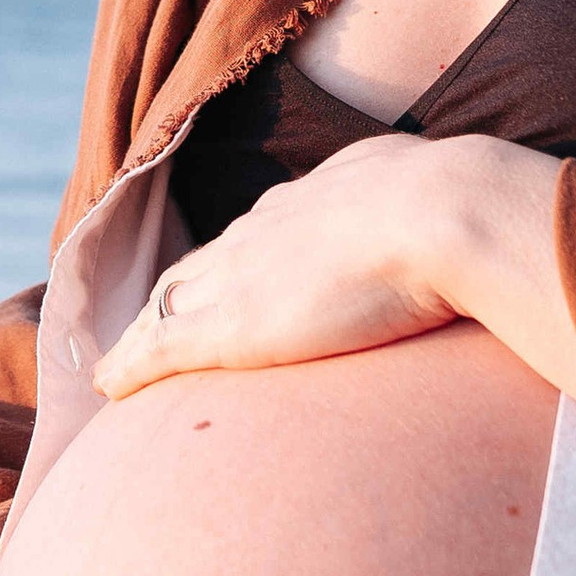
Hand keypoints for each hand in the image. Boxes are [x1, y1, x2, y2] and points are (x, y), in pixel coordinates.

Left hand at [95, 135, 455, 399]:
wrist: (440, 214)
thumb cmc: (458, 206)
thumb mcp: (436, 191)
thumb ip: (432, 206)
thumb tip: (467, 209)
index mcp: (314, 201)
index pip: (256, 237)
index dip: (232, 262)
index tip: (220, 283)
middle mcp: (264, 232)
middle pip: (200, 267)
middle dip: (174, 293)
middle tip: (149, 322)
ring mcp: (243, 276)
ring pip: (170, 303)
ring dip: (142, 331)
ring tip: (121, 362)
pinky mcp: (231, 324)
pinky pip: (160, 347)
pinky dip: (130, 364)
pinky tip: (108, 385)